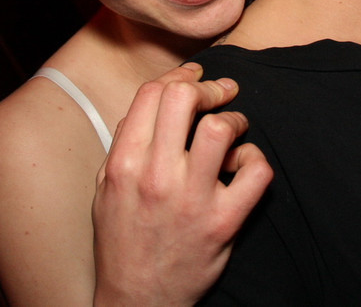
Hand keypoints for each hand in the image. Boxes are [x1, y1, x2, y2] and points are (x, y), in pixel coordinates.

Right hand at [91, 63, 272, 305]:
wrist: (138, 300)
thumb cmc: (122, 240)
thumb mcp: (105, 188)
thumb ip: (124, 143)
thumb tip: (152, 102)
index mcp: (124, 164)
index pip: (152, 94)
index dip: (180, 75)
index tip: (196, 76)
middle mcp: (155, 177)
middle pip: (185, 99)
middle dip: (210, 88)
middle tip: (222, 94)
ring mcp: (191, 199)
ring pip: (221, 129)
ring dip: (234, 121)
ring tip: (235, 130)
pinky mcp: (223, 222)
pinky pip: (255, 171)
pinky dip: (255, 160)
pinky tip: (244, 167)